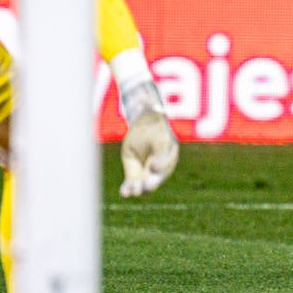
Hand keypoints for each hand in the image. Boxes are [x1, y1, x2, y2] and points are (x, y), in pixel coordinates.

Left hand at [118, 80, 179, 196]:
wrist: (142, 128)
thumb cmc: (149, 119)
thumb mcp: (150, 113)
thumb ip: (151, 110)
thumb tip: (151, 100)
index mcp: (167, 145)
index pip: (166, 155)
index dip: (161, 162)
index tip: (152, 166)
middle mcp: (161, 160)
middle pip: (159, 173)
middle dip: (153, 180)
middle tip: (146, 186)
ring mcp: (150, 169)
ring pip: (147, 181)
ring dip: (139, 187)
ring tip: (132, 191)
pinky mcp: (137, 173)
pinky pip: (134, 182)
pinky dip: (129, 188)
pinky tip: (124, 192)